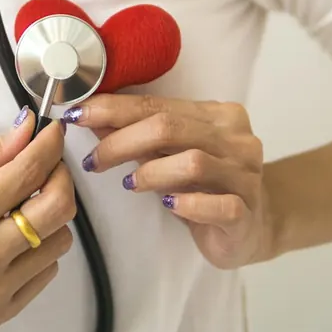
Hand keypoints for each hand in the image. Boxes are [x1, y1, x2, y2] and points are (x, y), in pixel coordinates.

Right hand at [0, 109, 75, 327]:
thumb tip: (27, 132)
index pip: (28, 173)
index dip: (48, 146)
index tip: (53, 133)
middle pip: (58, 209)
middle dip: (60, 176)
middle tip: (46, 164)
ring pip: (59, 241)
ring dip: (49, 214)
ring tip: (21, 204)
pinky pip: (47, 272)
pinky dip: (39, 247)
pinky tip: (11, 237)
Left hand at [65, 95, 269, 269]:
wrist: (252, 226)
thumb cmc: (206, 186)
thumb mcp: (171, 155)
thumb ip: (139, 135)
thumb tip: (91, 117)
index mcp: (218, 115)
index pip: (158, 105)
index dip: (114, 109)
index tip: (78, 115)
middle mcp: (236, 139)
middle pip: (171, 128)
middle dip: (122, 141)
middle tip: (95, 159)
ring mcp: (246, 176)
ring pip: (193, 162)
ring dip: (151, 172)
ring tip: (130, 184)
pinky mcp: (247, 213)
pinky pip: (219, 205)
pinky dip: (188, 204)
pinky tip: (169, 205)